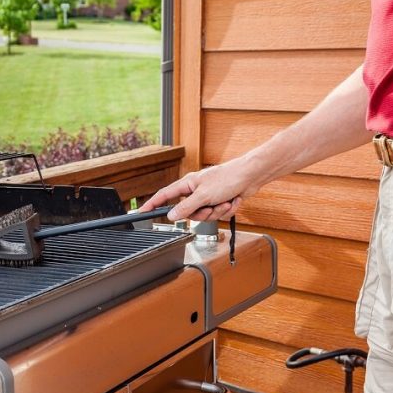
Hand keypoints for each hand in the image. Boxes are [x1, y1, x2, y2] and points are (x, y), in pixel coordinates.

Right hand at [140, 159, 263, 221]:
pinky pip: (217, 215)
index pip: (164, 196)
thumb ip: (185, 207)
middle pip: (188, 213)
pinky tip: (233, 200)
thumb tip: (171, 216)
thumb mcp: (203, 196)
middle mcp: (196, 191)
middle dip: (203, 214)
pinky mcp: (219, 202)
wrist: (251, 176)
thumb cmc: (228, 178)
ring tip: (225, 201)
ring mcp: (208, 197)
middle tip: (210, 207)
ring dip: (217, 212)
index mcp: (187, 185)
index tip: (141, 212)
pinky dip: (227, 210)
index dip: (152, 205)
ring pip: (205, 216)